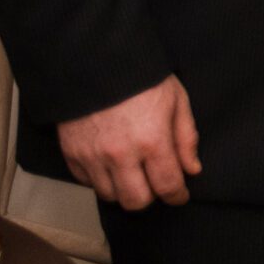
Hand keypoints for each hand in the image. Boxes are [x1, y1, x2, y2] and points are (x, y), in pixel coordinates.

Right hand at [56, 75, 200, 208]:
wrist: (96, 62)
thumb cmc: (143, 79)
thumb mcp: (176, 101)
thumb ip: (186, 138)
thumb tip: (192, 169)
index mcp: (153, 141)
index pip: (167, 185)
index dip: (177, 196)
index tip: (180, 196)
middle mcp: (121, 155)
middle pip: (136, 201)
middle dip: (150, 198)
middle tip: (155, 186)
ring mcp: (93, 157)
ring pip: (110, 196)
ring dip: (124, 191)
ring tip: (133, 175)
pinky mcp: (72, 155)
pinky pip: (87, 183)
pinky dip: (101, 180)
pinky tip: (111, 166)